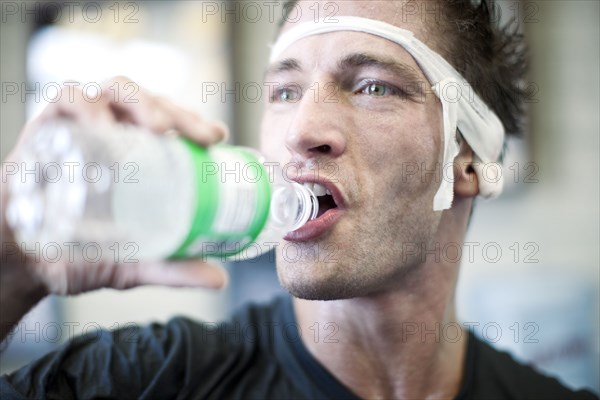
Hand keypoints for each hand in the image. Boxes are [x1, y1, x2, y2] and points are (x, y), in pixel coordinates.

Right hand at [1, 77, 228, 301]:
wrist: (20, 263)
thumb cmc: (76, 255)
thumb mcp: (131, 264)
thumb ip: (170, 269)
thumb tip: (218, 280)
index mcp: (135, 157)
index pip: (171, 126)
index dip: (195, 124)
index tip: (217, 137)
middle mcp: (112, 137)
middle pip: (149, 104)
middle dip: (177, 112)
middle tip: (199, 137)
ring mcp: (80, 128)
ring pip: (114, 92)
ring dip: (141, 101)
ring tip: (158, 127)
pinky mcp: (47, 127)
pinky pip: (66, 99)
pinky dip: (85, 104)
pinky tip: (102, 124)